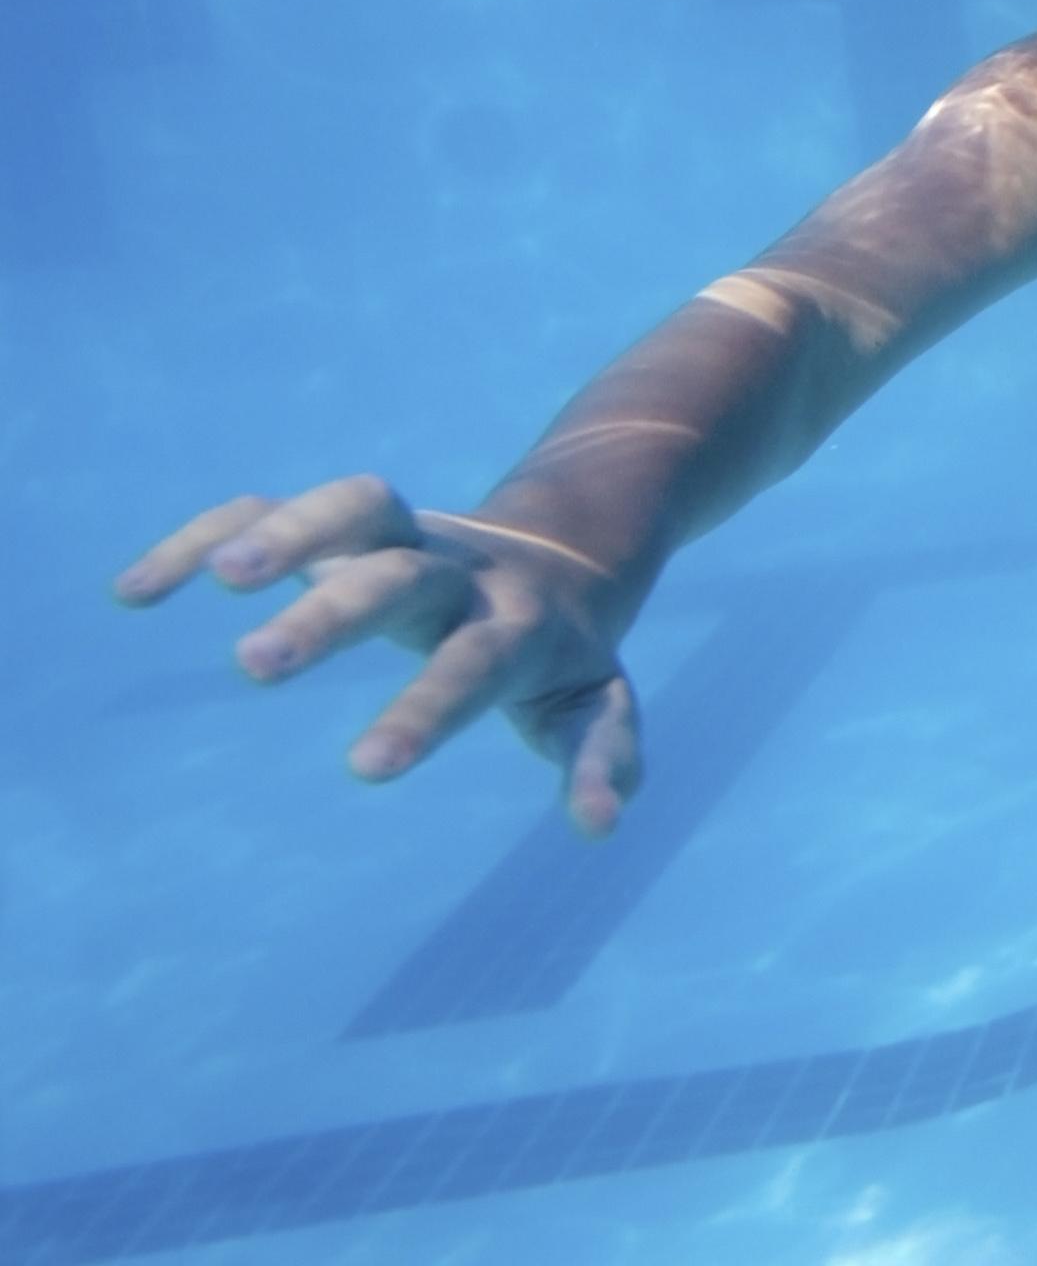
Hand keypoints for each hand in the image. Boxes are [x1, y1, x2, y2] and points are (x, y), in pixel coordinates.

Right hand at [113, 475, 643, 835]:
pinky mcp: (349, 525)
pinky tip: (135, 594)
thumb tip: (602, 827)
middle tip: (255, 669)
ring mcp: (406, 534)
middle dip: (332, 614)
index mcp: (517, 625)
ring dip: (288, 530)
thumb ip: (603, 759)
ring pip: (355, 506)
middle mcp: (459, 572)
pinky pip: (274, 508)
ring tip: (218, 580)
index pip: (474, 663)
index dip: (427, 708)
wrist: (568, 549)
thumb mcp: (595, 705)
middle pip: (401, 575)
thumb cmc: (565, 654)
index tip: (365, 769)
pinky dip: (207, 534)